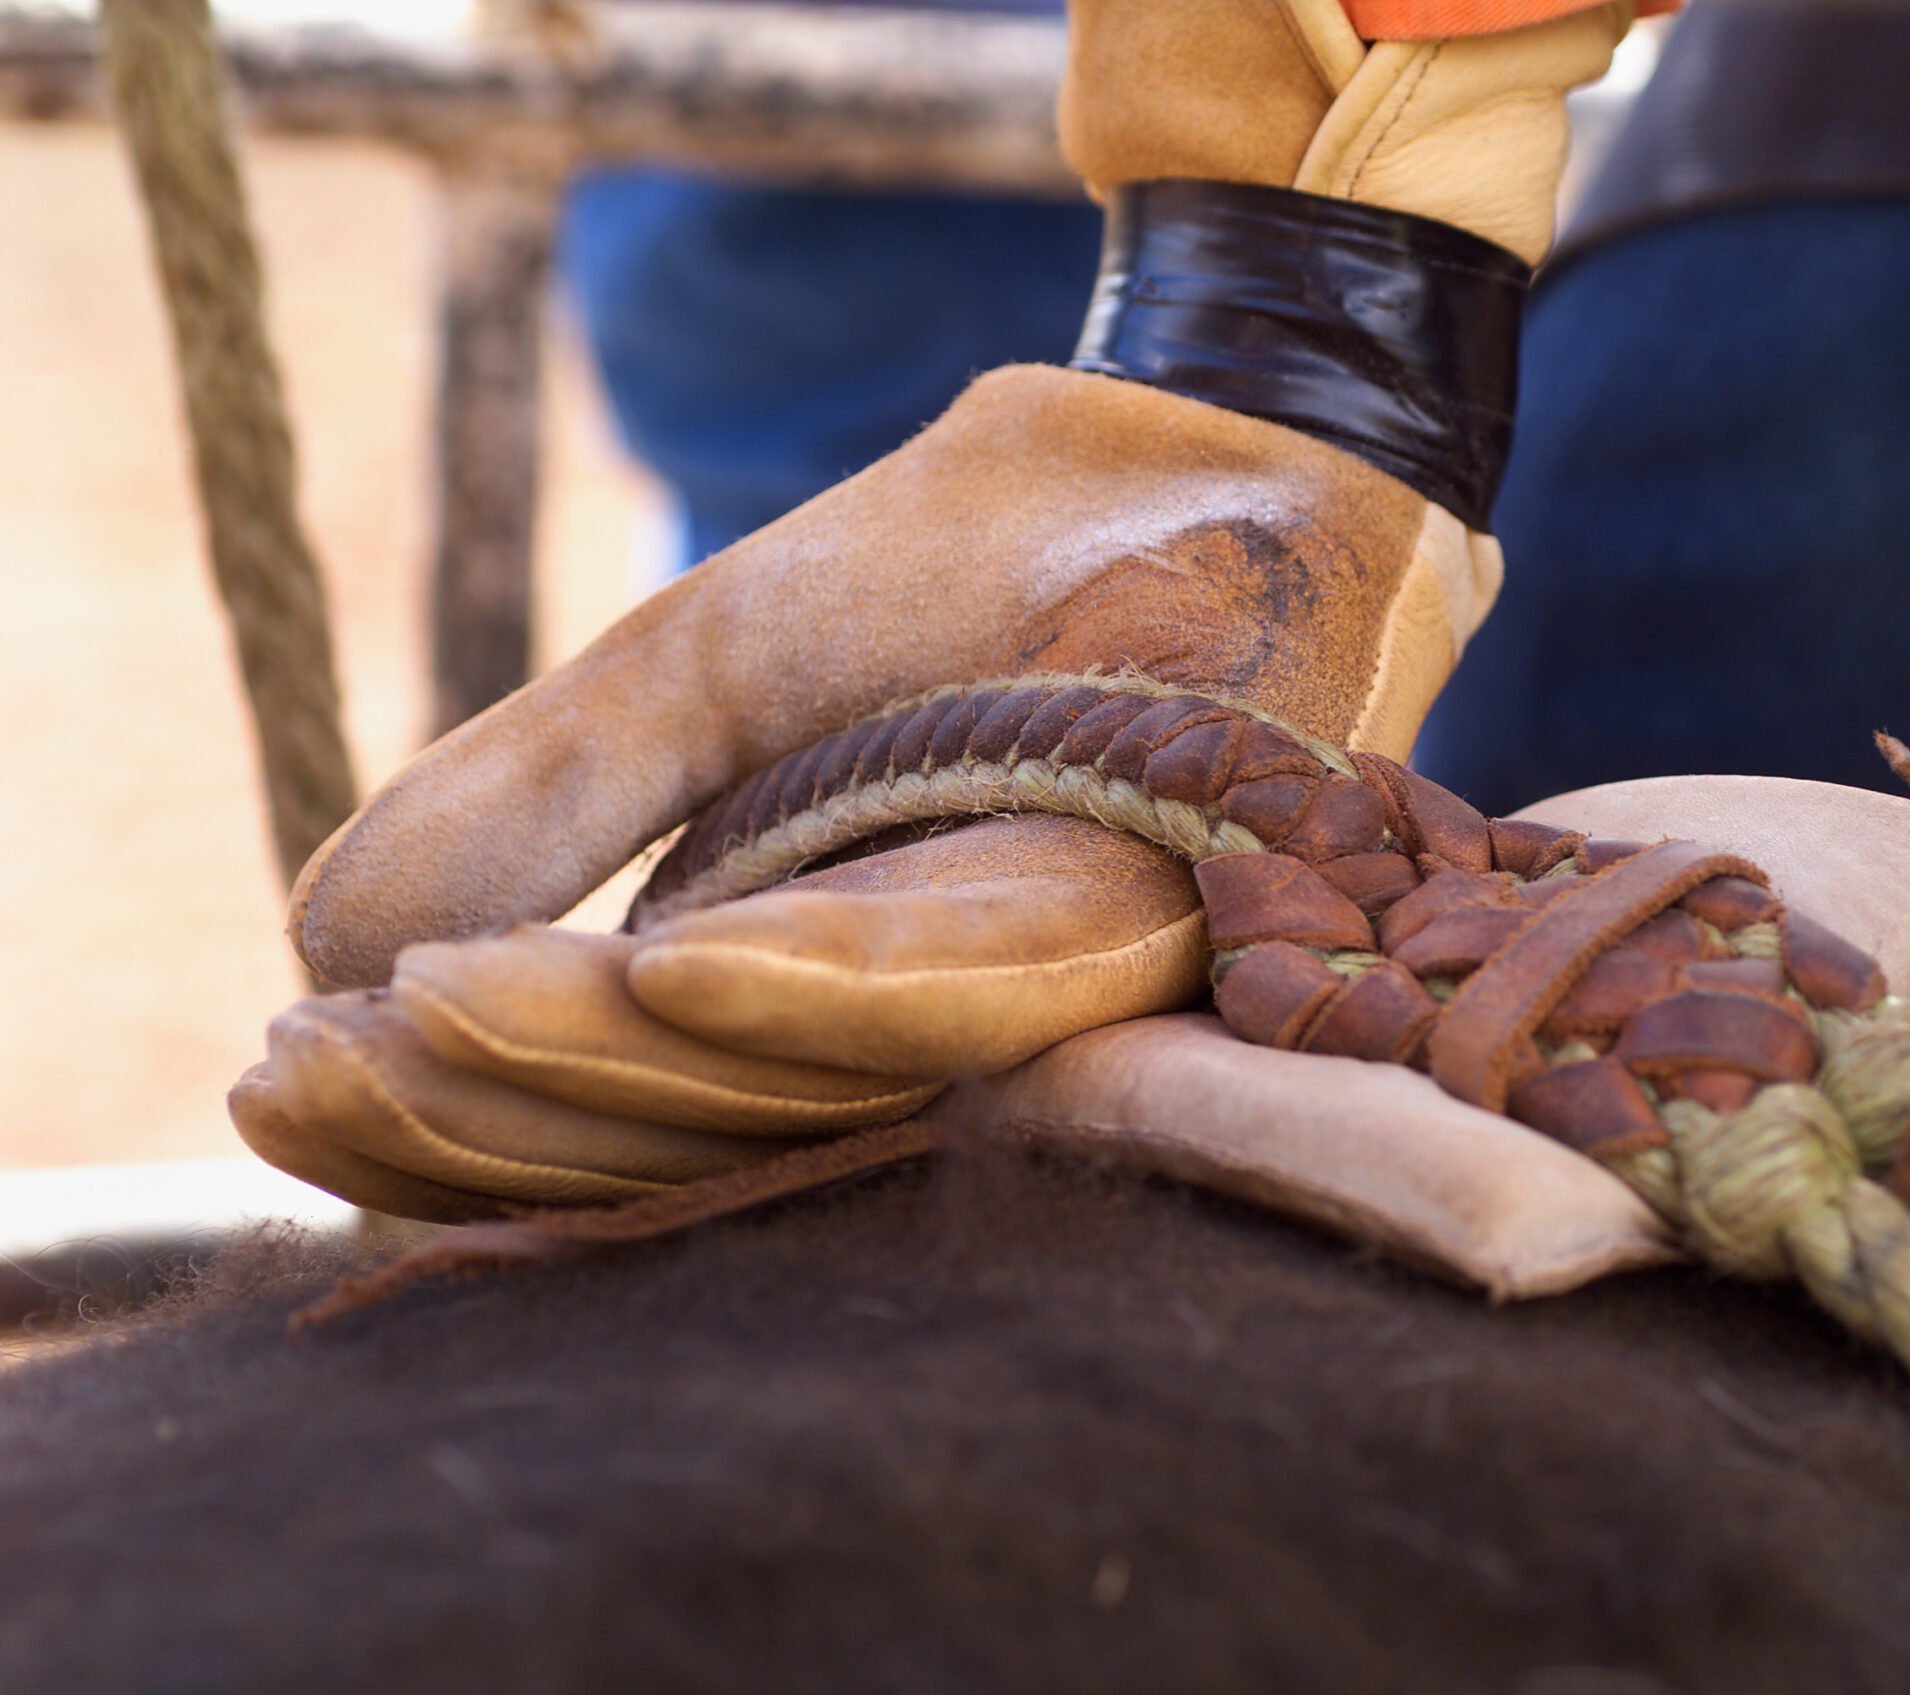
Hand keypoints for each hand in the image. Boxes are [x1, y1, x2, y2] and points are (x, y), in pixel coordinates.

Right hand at [244, 2, 1633, 1212]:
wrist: (1186, 443)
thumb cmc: (954, 571)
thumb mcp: (699, 675)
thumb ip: (544, 801)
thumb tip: (320, 955)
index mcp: (815, 998)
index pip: (617, 1104)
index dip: (442, 1112)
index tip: (277, 1082)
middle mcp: (933, 1037)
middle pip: (691, 1133)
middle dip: (492, 1116)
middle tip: (306, 1082)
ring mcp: (1052, 998)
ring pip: (805, 1085)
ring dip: (605, 1074)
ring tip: (414, 1034)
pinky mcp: (1163, 924)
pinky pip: (985, 983)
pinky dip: (826, 988)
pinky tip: (670, 977)